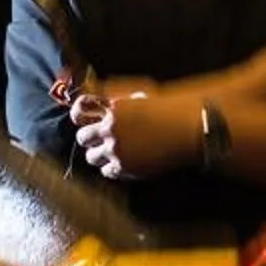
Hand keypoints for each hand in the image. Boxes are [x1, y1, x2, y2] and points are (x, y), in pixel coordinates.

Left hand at [74, 88, 195, 181]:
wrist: (188, 130)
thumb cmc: (168, 109)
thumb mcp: (139, 94)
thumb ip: (115, 96)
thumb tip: (96, 95)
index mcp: (113, 106)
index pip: (80, 108)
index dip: (78, 114)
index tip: (80, 120)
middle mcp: (111, 127)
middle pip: (82, 137)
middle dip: (90, 138)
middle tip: (99, 139)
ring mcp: (116, 148)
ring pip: (91, 157)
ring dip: (99, 154)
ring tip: (112, 152)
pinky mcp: (124, 166)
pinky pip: (106, 171)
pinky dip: (112, 168)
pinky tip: (123, 161)